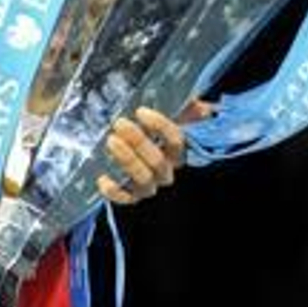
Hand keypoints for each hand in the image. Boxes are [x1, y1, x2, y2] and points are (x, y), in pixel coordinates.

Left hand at [97, 99, 211, 204]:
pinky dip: (114, 190)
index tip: (140, 111)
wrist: (121, 151)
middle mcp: (164, 172)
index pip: (176, 141)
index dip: (161, 126)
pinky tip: (102, 177)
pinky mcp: (128, 196)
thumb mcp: (162, 118)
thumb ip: (182, 109)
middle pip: (158, 161)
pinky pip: (123, 198)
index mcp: (174, 153)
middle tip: (120, 123)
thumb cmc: (144, 133)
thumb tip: (204, 108)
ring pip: (144, 179)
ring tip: (111, 140)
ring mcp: (147, 186)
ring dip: (128, 160)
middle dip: (139, 142)